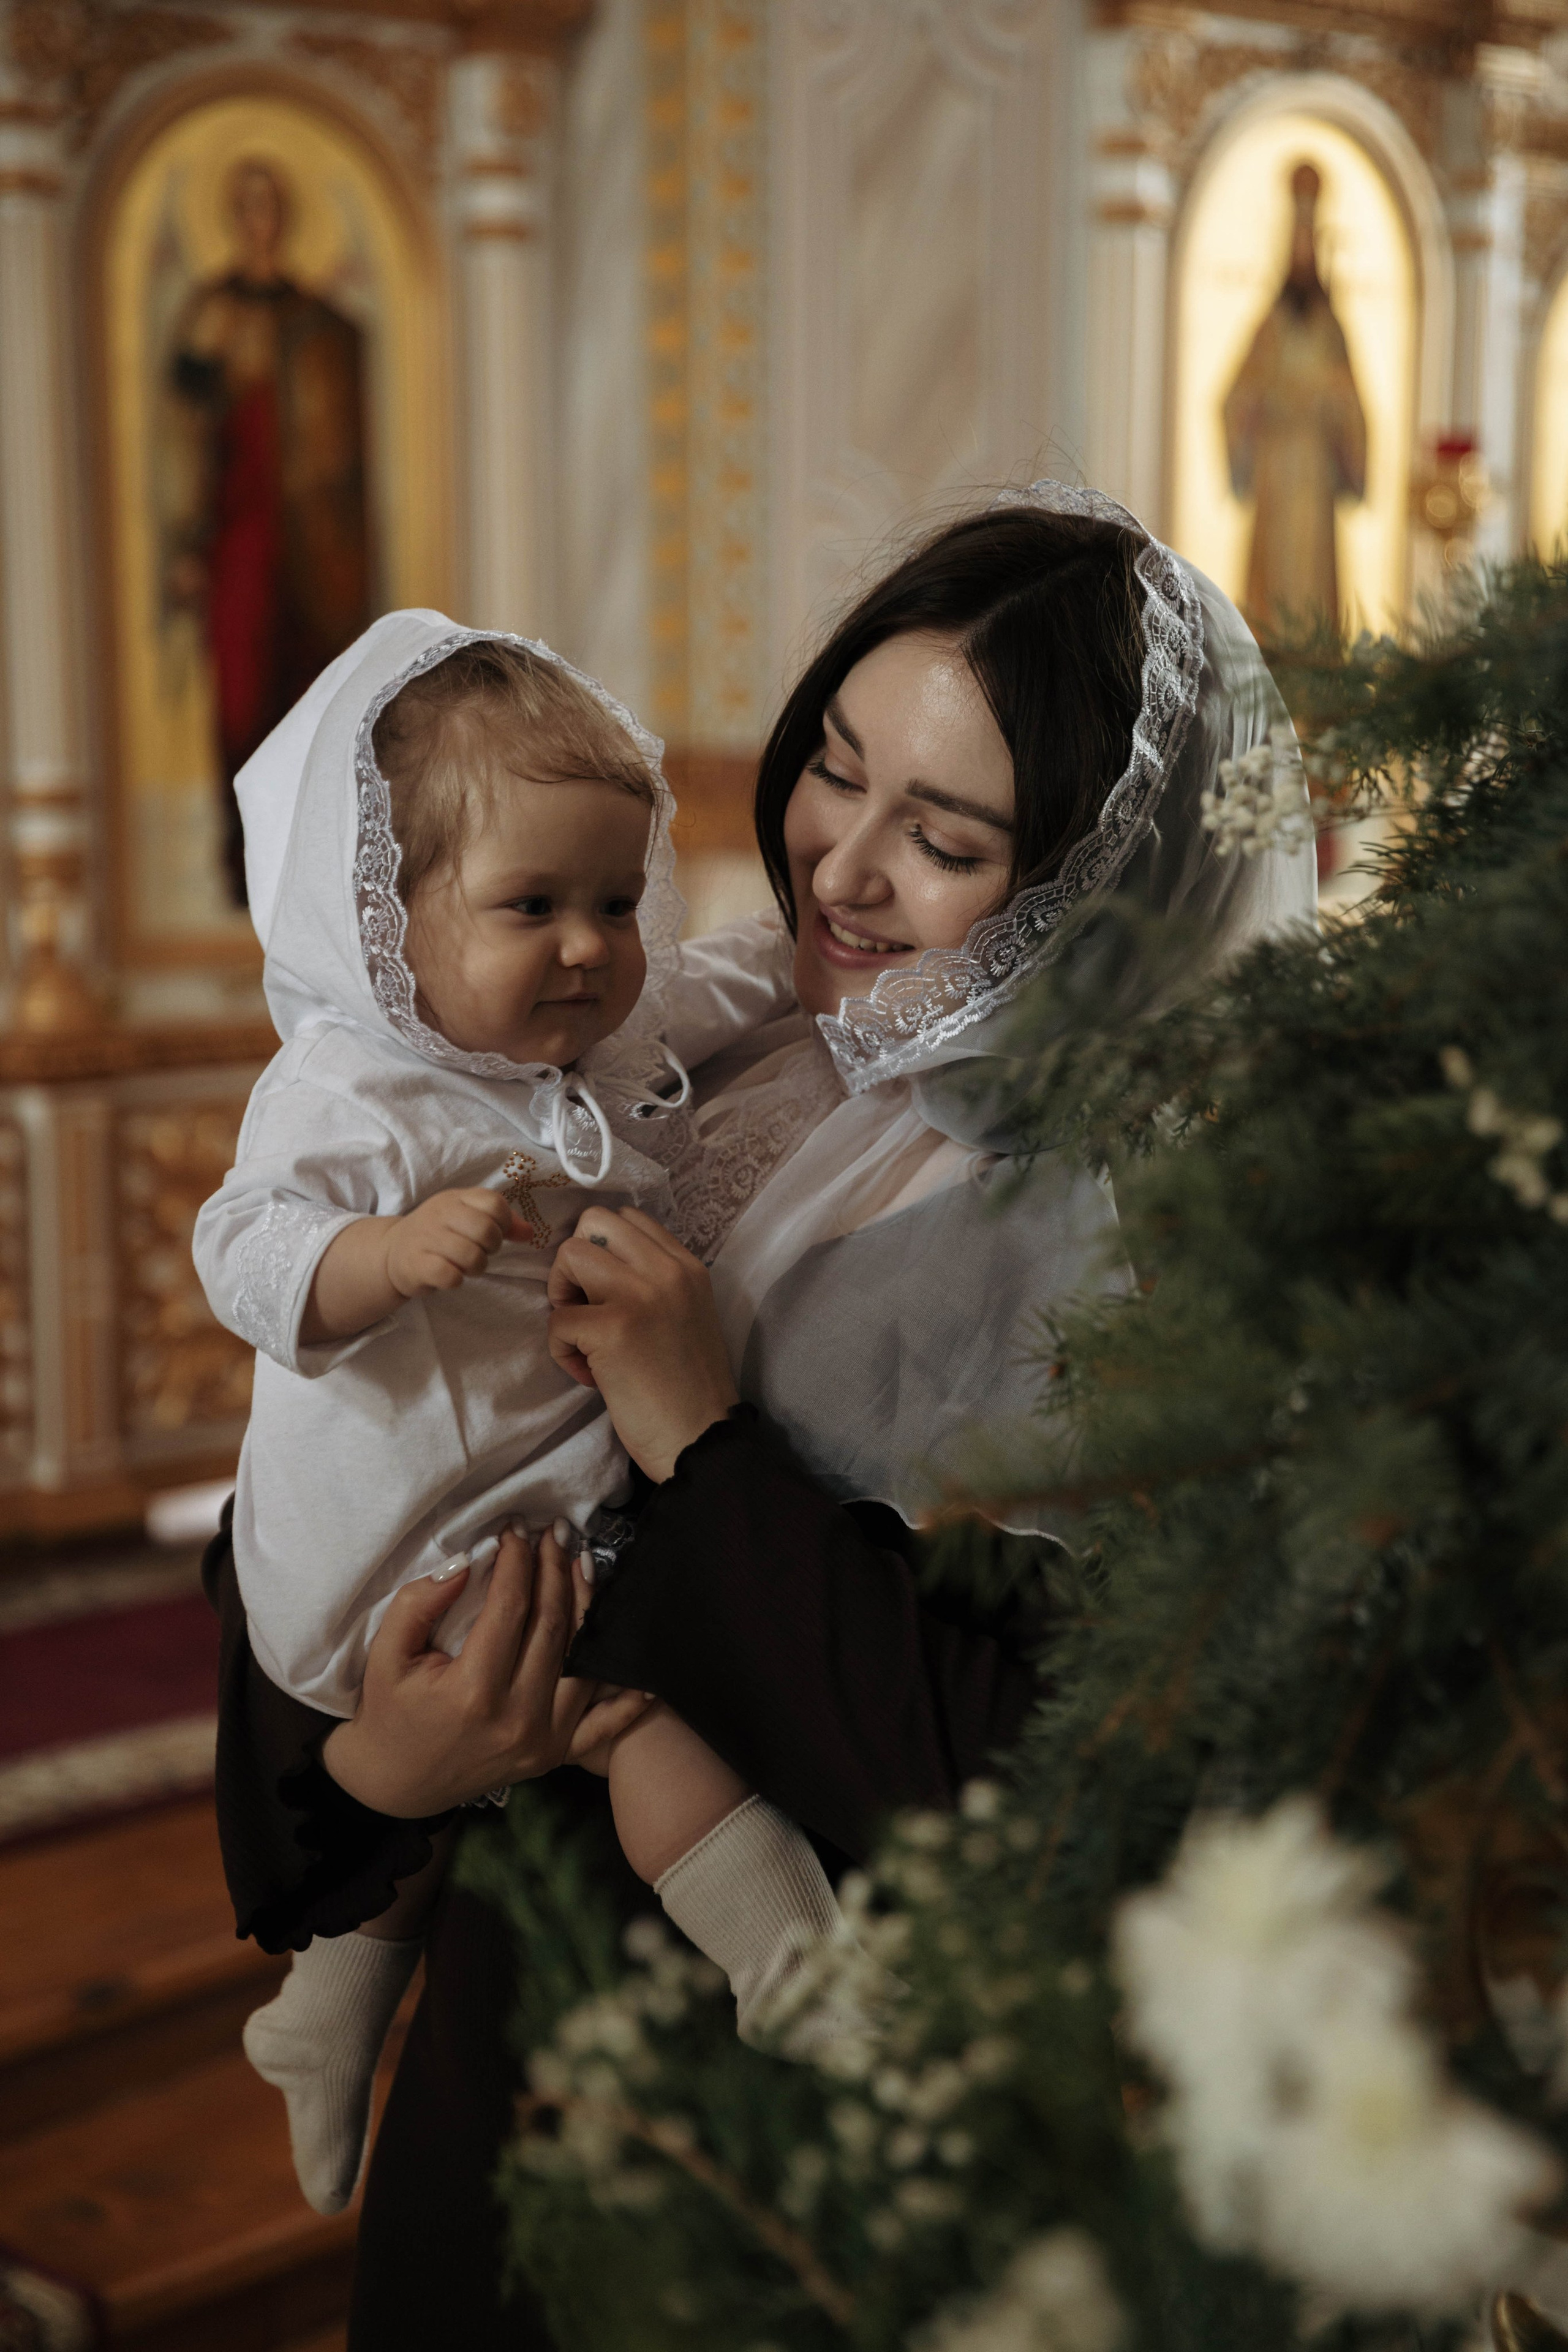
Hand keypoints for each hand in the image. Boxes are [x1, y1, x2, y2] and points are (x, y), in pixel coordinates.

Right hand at [322, 1526, 652, 1813]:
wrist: (393, 1787)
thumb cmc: (387, 1714)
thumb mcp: (385, 1656)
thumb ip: (419, 1604)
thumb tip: (466, 1561)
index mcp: (473, 1691)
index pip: (510, 1607)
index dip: (517, 1561)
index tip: (516, 1529)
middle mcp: (518, 1717)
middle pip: (554, 1626)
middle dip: (555, 1570)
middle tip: (555, 1533)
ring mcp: (544, 1740)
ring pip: (583, 1661)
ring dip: (588, 1607)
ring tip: (584, 1564)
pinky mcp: (555, 1755)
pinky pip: (605, 1724)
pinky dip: (627, 1697)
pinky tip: (643, 1666)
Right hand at [386, 1187, 525, 1300]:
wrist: (392, 1252)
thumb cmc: (439, 1234)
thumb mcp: (467, 1218)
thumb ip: (502, 1223)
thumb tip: (529, 1233)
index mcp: (455, 1197)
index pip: (494, 1203)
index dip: (504, 1223)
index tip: (494, 1233)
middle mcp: (439, 1213)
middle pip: (486, 1230)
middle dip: (491, 1248)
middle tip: (480, 1252)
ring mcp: (426, 1237)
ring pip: (471, 1256)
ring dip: (476, 1267)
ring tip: (465, 1266)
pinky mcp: (416, 1264)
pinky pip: (451, 1275)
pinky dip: (456, 1280)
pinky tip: (450, 1276)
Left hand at [547, 1207, 739, 1481]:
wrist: (699, 1439)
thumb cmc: (687, 1387)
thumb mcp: (684, 1314)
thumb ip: (652, 1282)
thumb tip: (593, 1267)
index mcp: (686, 1266)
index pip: (627, 1218)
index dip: (601, 1250)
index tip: (605, 1292)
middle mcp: (667, 1270)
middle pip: (592, 1222)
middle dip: (574, 1264)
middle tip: (585, 1309)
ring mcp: (640, 1295)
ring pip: (569, 1256)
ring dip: (562, 1297)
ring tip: (583, 1336)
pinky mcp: (613, 1329)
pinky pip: (557, 1319)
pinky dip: (561, 1349)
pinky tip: (590, 1375)